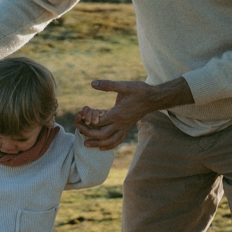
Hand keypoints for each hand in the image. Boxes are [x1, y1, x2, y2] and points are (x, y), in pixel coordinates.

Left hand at [77, 77, 193, 149]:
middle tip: (78, 130)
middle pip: (102, 135)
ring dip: (97, 144)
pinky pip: (118, 140)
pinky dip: (110, 146)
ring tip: (86, 144)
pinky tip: (102, 147)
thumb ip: (107, 85)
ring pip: (110, 141)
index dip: (87, 121)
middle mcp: (120, 123)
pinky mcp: (128, 128)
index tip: (79, 117)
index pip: (98, 122)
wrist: (153, 98)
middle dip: (88, 134)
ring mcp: (125, 127)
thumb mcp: (123, 86)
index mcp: (117, 114)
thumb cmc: (139, 91)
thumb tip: (92, 83)